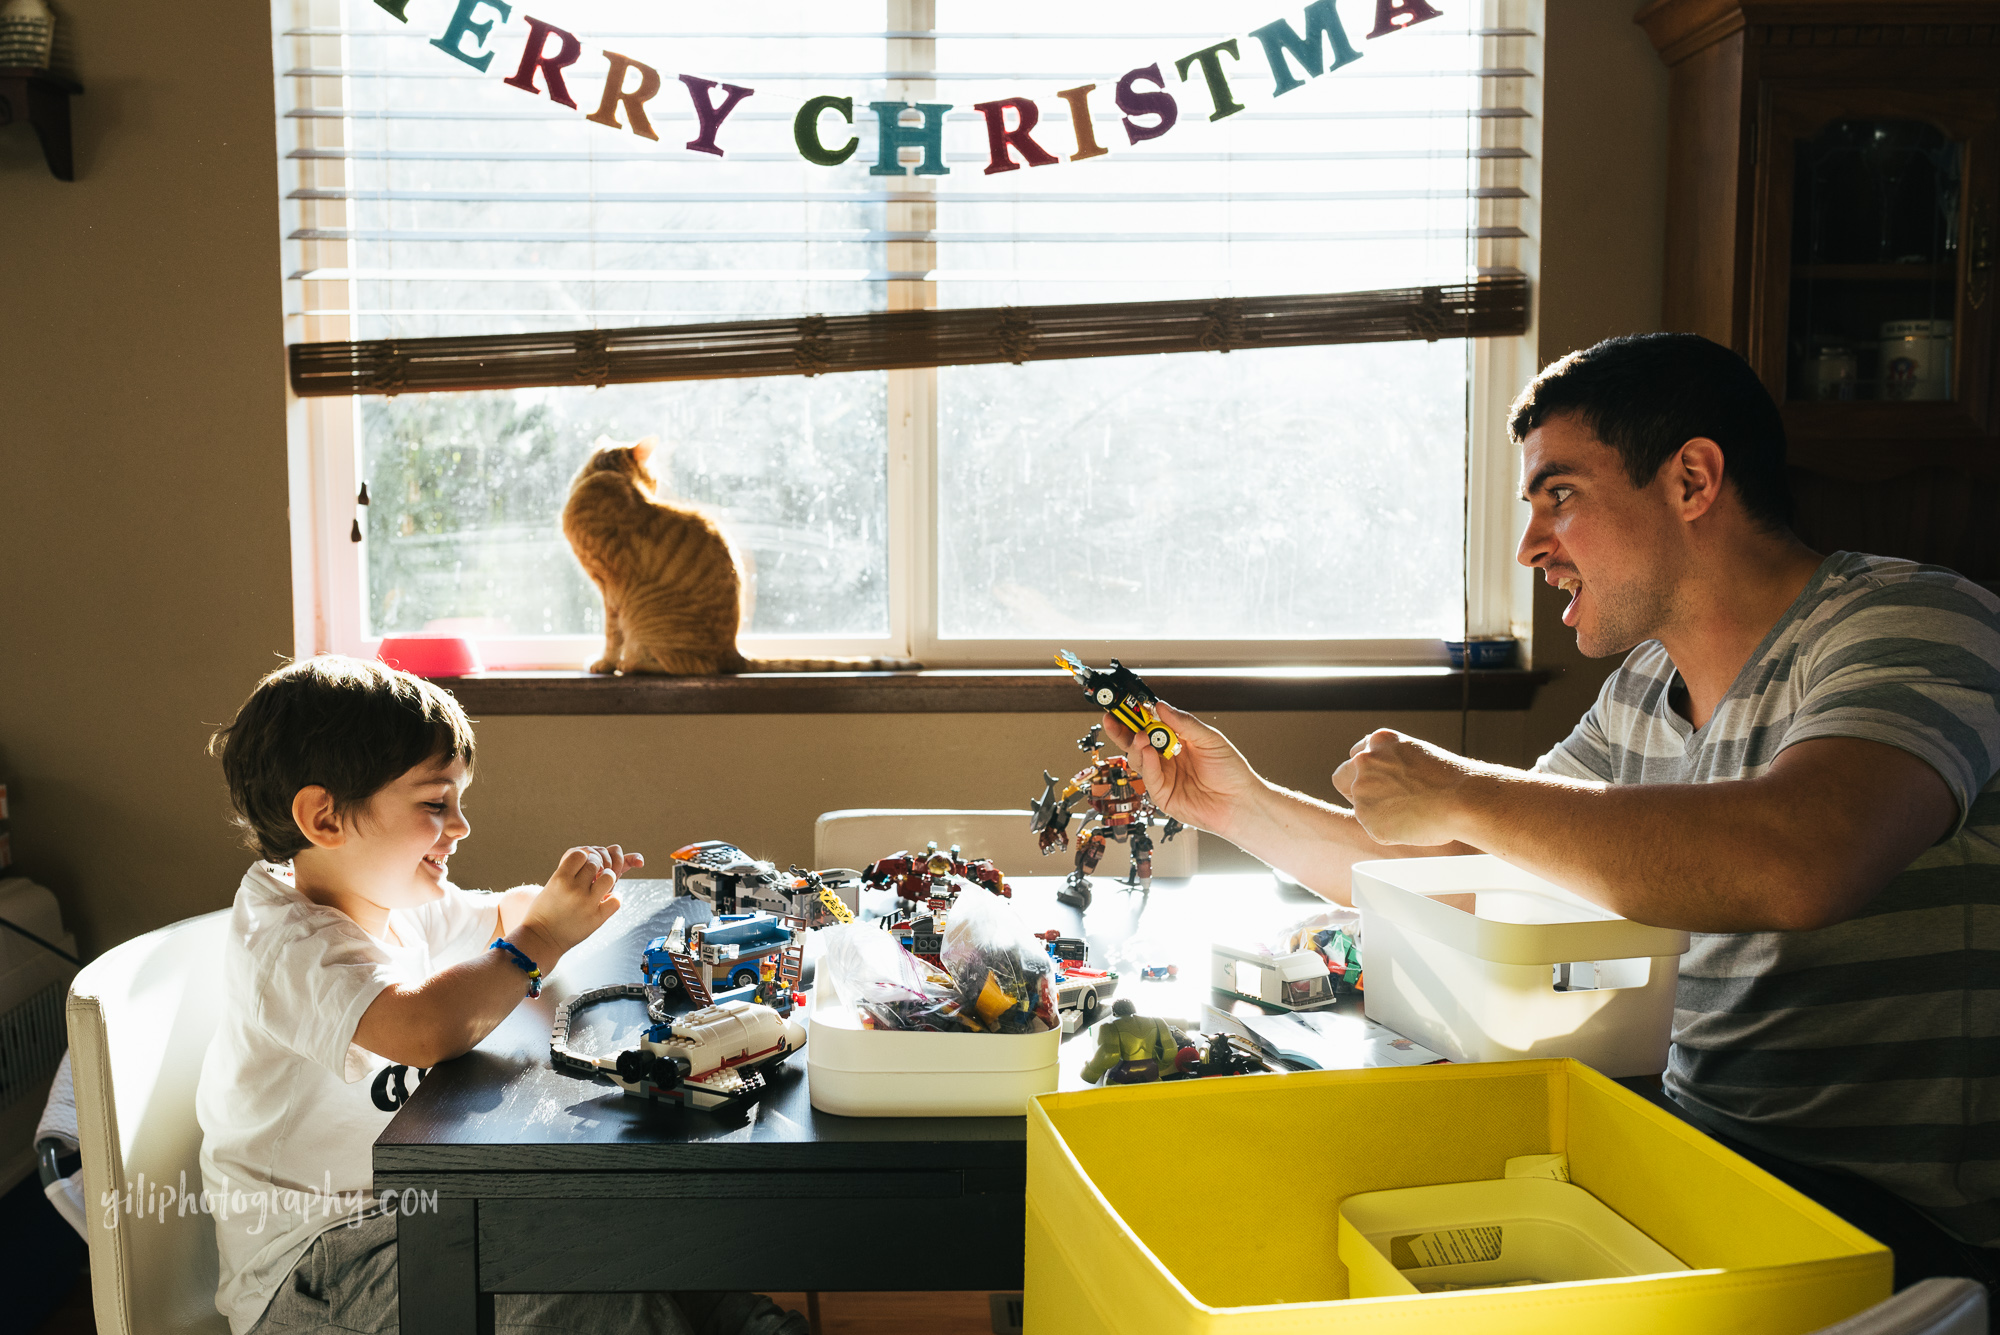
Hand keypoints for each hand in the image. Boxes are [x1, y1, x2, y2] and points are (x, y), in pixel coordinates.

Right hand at [514, 845, 639, 967]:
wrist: (541, 939)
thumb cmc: (545, 910)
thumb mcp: (551, 886)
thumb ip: (570, 872)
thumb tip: (591, 853)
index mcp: (559, 878)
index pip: (581, 854)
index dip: (584, 857)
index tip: (582, 865)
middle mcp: (574, 889)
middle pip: (596, 863)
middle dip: (596, 866)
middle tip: (592, 876)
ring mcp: (586, 903)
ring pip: (609, 877)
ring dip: (608, 878)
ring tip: (601, 886)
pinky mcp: (596, 918)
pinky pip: (616, 900)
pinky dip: (614, 897)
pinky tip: (606, 900)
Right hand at [1101, 700, 1262, 838]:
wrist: (1241, 802)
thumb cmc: (1231, 772)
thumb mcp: (1210, 739)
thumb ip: (1184, 723)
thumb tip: (1161, 707)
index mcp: (1178, 741)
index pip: (1152, 724)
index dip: (1138, 715)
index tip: (1126, 704)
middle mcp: (1168, 758)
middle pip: (1138, 741)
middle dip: (1123, 729)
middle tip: (1113, 717)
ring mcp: (1164, 776)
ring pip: (1139, 758)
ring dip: (1136, 745)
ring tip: (1140, 736)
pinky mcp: (1163, 795)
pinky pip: (1149, 777)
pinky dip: (1147, 763)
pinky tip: (1148, 752)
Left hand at [1331, 730, 1474, 845]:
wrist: (1461, 799)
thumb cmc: (1451, 780)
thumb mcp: (1417, 755)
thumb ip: (1394, 764)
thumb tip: (1390, 782)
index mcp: (1379, 741)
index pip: (1356, 756)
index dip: (1367, 773)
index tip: (1379, 783)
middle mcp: (1364, 761)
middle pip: (1341, 777)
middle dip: (1353, 789)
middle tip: (1378, 802)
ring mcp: (1362, 789)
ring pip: (1360, 807)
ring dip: (1378, 812)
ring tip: (1411, 814)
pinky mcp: (1367, 818)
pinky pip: (1375, 829)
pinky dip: (1391, 831)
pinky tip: (1413, 825)